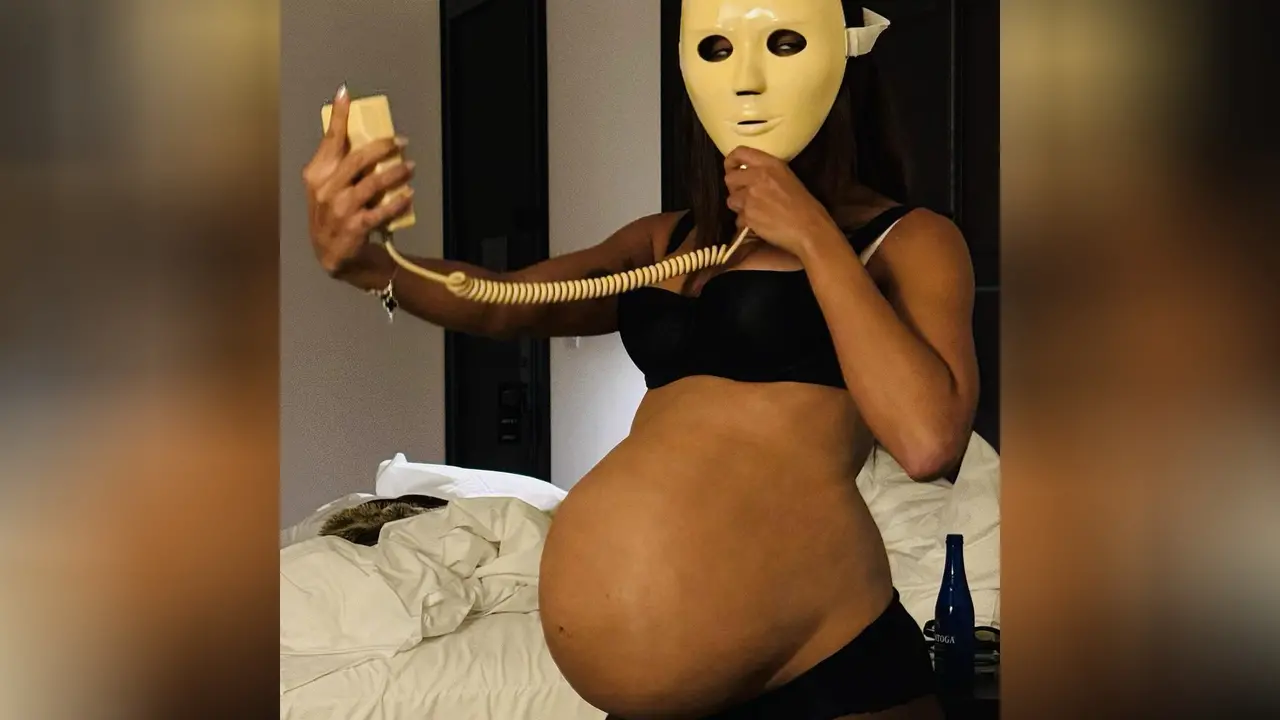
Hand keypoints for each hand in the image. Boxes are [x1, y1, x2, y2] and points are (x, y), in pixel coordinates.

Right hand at [303, 84, 416, 277]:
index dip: (338, 116)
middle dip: (382, 146)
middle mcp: (325, 190)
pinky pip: (382, 210)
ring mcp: (339, 210)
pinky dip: (398, 202)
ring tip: (411, 166)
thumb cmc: (336, 214)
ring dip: (395, 173)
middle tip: (401, 141)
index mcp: (316, 174)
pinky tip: (409, 195)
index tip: (346, 94)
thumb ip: (340, 163)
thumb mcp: (329, 187)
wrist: (334, 255)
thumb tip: (363, 134)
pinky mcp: (355, 227)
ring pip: (372, 184)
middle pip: (356, 159)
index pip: (329, 140)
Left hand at [723, 146, 839, 258]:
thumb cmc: (805, 205)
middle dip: (735, 188)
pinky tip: (760, 223)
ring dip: (740, 206)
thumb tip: (750, 177)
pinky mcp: (748, 216)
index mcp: (769, 164)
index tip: (732, 168)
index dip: (731, 161)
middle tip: (746, 195)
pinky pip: (738, 218)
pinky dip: (746, 222)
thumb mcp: (787, 178)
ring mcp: (750, 197)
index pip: (739, 152)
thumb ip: (766, 173)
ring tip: (755, 211)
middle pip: (730, 179)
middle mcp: (757, 177)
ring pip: (731, 200)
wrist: (809, 228)